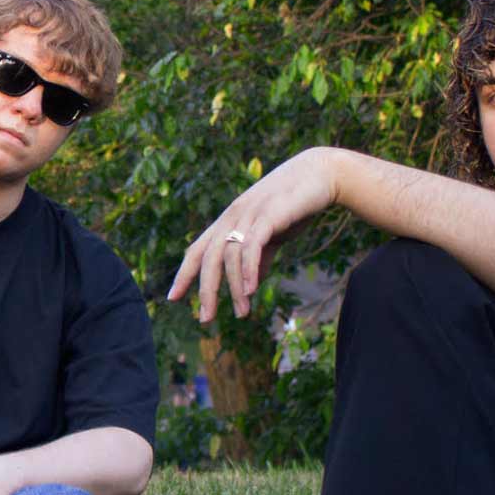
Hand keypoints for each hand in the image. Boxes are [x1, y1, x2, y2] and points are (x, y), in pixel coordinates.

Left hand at [167, 147, 343, 320]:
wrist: (321, 175)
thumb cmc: (295, 205)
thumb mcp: (272, 235)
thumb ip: (259, 257)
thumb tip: (251, 283)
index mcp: (228, 222)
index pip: (197, 250)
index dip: (184, 274)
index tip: (172, 298)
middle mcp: (232, 217)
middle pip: (207, 258)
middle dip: (205, 290)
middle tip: (205, 319)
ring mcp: (248, 215)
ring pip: (230, 257)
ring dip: (235, 289)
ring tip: (241, 314)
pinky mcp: (268, 215)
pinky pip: (251, 246)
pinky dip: (249, 270)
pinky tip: (251, 291)